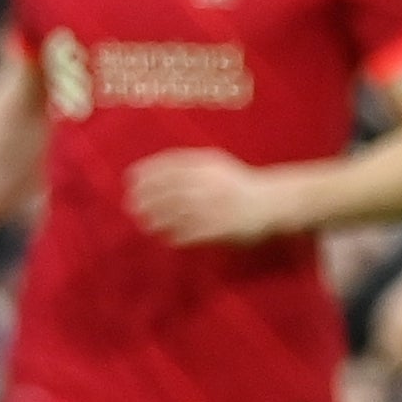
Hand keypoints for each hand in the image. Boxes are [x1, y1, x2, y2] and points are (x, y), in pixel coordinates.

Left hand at [129, 151, 292, 246]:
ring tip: (144, 222)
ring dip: (156, 218)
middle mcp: (209, 185)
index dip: (147, 172)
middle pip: (170, 190)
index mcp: (208, 166)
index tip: (130, 179)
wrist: (272, 202)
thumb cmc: (237, 182)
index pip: (169, 166)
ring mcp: (215, 207)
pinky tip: (166, 237)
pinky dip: (175, 235)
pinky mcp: (221, 229)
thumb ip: (187, 164)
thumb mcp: (215, 164)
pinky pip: (192, 234)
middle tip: (131, 204)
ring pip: (177, 213)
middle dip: (147, 197)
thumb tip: (150, 170)